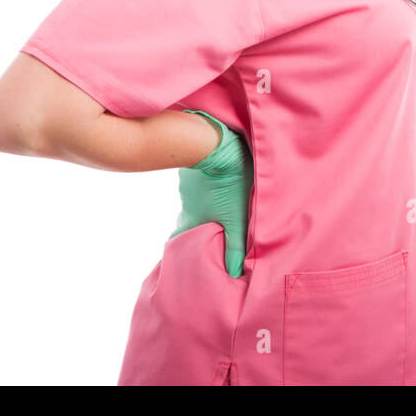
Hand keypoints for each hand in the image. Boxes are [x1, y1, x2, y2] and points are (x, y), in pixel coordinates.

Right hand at [170, 110, 252, 277]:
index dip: (180, 254)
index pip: (179, 243)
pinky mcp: (196, 170)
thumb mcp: (236, 217)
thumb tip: (235, 273)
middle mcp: (187, 206)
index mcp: (193, 220)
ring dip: (203, 212)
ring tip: (217, 218)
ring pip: (194, 205)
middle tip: (201, 244)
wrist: (216, 142)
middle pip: (186, 225)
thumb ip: (236, 245)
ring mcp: (190, 188)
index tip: (180, 263)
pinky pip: (199, 187)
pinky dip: (206, 193)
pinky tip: (218, 191)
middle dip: (193, 235)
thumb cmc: (228, 182)